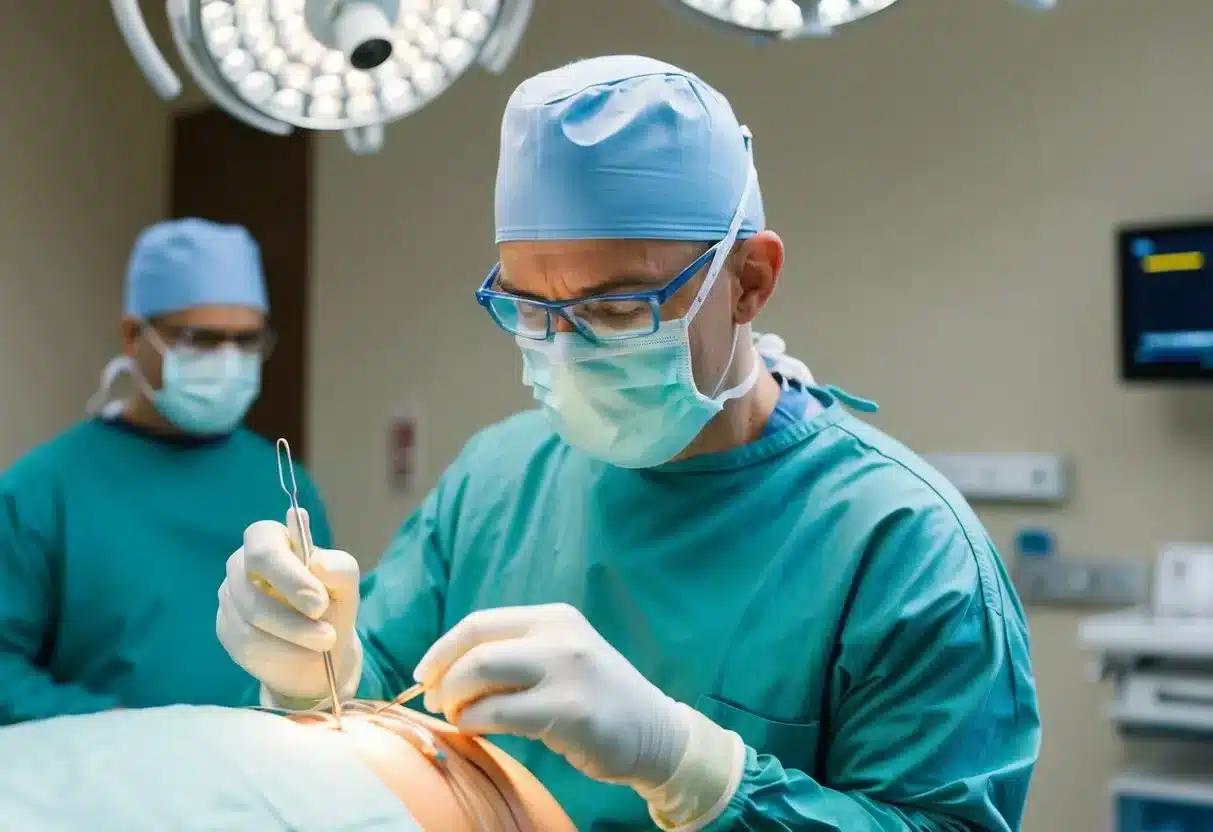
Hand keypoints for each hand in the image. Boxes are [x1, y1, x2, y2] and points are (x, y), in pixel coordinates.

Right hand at [216, 508, 362, 705]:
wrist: (322, 651)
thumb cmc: (332, 606)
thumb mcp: (346, 586)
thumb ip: (340, 569)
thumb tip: (321, 565)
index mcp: (271, 540)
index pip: (262, 543)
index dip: (288, 574)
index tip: (319, 603)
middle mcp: (241, 563)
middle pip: (248, 587)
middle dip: (291, 618)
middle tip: (328, 636)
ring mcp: (229, 596)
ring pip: (249, 621)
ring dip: (292, 638)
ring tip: (324, 645)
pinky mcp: (225, 628)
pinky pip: (246, 644)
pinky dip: (281, 654)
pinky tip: (301, 654)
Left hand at [414, 604, 740, 814]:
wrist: (654, 732)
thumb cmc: (596, 697)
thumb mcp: (561, 658)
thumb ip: (515, 655)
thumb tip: (447, 672)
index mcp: (554, 617)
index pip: (478, 623)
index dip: (441, 650)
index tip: (424, 675)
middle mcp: (560, 635)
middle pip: (474, 648)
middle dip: (443, 679)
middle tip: (436, 704)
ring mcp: (567, 671)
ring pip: (481, 675)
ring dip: (455, 702)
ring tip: (458, 719)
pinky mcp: (570, 711)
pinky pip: (500, 714)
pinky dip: (475, 723)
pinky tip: (478, 730)